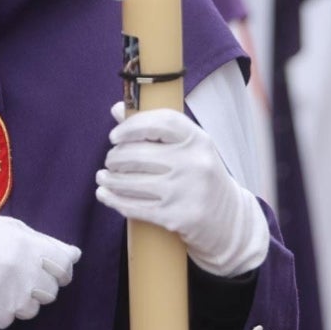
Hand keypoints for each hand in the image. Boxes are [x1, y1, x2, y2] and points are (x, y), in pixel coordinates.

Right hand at [0, 209, 80, 328]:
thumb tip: (74, 255)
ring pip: (32, 310)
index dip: (61, 270)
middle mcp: (22, 271)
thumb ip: (44, 242)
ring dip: (21, 301)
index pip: (64, 266)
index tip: (53, 271)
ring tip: (1, 286)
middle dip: (40, 286)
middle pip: (51, 292)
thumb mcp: (10, 228)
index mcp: (29, 246)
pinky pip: (9, 320)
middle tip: (21, 277)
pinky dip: (0, 312)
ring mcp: (8, 294)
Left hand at [97, 105, 268, 277]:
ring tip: (103, 177)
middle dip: (115, 158)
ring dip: (109, 179)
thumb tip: (116, 109)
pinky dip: (114, 200)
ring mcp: (185, 191)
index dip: (131, 126)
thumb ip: (154, 129)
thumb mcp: (188, 149)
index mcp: (197, 140)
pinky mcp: (175, 217)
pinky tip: (105, 194)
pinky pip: (134, 206)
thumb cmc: (201, 177)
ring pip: (131, 182)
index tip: (115, 136)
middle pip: (138, 154)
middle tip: (110, 161)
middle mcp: (193, 163)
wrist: (227, 220)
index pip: (160, 122)